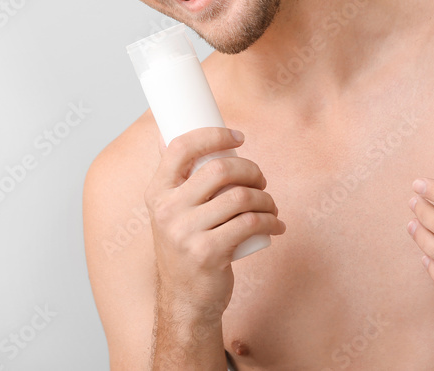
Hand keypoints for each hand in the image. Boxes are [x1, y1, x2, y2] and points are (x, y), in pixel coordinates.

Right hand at [144, 127, 285, 319]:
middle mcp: (167, 211)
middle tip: (261, 182)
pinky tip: (276, 224)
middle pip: (220, 170)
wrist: (185, 299)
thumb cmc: (186, 247)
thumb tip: (166, 135)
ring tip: (270, 206)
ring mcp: (185, 233)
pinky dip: (272, 220)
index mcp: (157, 193)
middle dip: (252, 170)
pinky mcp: (208, 253)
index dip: (213, 135)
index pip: (181, 148)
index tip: (238, 137)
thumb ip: (173, 179)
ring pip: (241, 197)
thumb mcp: (170, 212)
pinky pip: (251, 223)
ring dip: (266, 198)